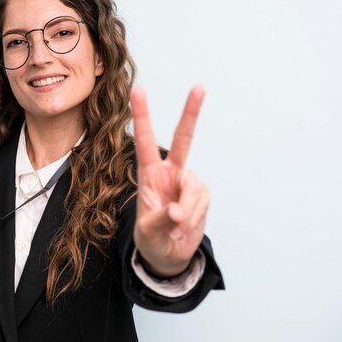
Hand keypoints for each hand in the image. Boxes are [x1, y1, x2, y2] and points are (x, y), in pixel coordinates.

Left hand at [130, 85, 209, 276]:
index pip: (144, 140)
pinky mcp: (202, 195)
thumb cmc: (151, 239)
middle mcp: (170, 172)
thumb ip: (161, 219)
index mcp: (148, 174)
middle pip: (183, 139)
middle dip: (191, 113)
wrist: (168, 255)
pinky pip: (201, 202)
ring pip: (193, 189)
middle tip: (199, 87)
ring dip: (186, 212)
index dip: (142, 115)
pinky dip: (193, 217)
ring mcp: (188, 182)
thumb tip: (178, 212)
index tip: (139, 90)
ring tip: (174, 227)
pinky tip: (184, 226)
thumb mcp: (148, 232)